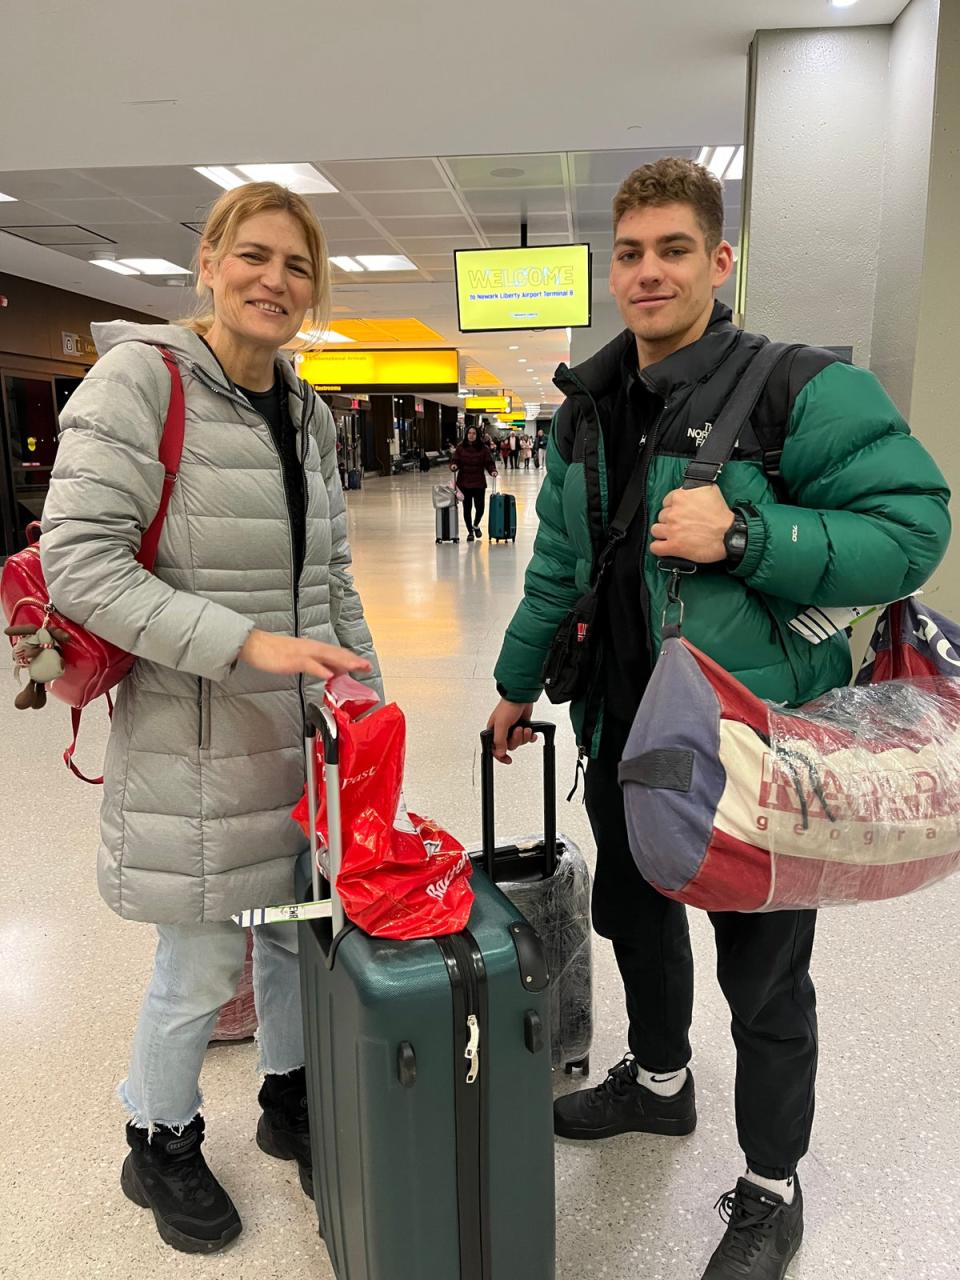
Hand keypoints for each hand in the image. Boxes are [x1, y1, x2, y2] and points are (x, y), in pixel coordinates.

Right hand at [239, 629, 371, 679]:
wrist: (255, 644)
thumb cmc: (274, 652)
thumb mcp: (299, 658)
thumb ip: (316, 663)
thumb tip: (331, 671)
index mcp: (312, 647)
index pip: (336, 653)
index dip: (351, 658)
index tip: (365, 665)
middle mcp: (310, 647)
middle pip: (336, 653)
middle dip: (353, 660)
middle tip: (367, 666)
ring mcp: (302, 653)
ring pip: (327, 656)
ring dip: (342, 662)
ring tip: (356, 667)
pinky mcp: (292, 659)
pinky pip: (309, 664)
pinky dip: (320, 669)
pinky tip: (329, 674)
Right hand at [487, 699, 534, 763]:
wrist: (521, 696)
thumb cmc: (508, 705)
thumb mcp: (501, 724)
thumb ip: (500, 740)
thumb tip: (500, 753)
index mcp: (493, 730)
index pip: (494, 748)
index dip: (500, 756)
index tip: (508, 760)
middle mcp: (502, 730)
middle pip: (509, 746)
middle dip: (516, 740)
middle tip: (518, 730)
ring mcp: (512, 728)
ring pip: (519, 742)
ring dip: (524, 736)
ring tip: (525, 727)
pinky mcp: (522, 726)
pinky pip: (526, 737)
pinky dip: (530, 736)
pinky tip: (531, 731)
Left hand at [650, 485, 734, 563]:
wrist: (730, 534)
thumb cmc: (722, 515)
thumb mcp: (710, 490)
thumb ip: (696, 487)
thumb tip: (690, 486)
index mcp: (680, 497)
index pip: (666, 502)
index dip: (673, 508)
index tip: (679, 513)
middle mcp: (673, 513)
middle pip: (661, 516)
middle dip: (669, 521)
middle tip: (680, 525)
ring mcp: (672, 530)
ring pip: (655, 530)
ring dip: (663, 533)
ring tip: (673, 535)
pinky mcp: (674, 546)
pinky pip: (655, 547)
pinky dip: (659, 547)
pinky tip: (665, 546)